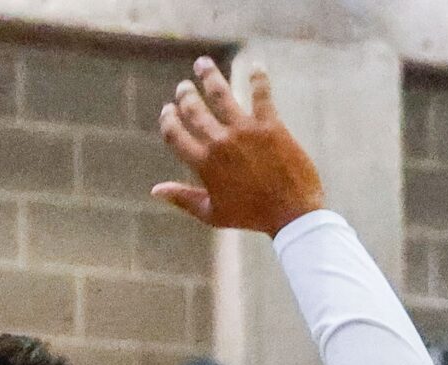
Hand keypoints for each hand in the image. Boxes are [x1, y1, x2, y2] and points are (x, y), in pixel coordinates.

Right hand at [155, 61, 324, 235]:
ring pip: (220, 92)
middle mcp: (220, 142)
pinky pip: (261, 93)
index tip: (168, 110)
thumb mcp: (213, 214)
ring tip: (202, 65)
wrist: (292, 216)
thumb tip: (155, 190)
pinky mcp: (269, 124)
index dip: (167, 119)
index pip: (174, 133)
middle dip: (185, 94)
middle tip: (185, 87)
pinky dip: (258, 78)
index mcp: (204, 163)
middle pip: (193, 108)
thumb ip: (183, 198)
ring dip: (208, 75)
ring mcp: (244, 130)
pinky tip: (256, 67)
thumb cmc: (252, 217)